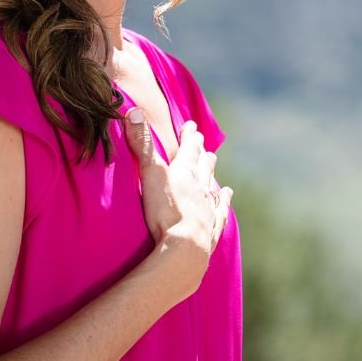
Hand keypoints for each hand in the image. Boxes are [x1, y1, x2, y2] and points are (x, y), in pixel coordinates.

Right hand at [124, 113, 232, 278]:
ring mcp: (208, 209)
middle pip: (203, 165)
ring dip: (211, 174)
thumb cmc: (165, 211)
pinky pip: (220, 212)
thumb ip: (142, 143)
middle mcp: (201, 187)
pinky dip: (223, 202)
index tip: (191, 125)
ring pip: (212, 186)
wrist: (185, 250)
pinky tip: (227, 197)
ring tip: (213, 165)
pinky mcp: (211, 230)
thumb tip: (134, 110)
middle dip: (200, 151)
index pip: (189, 148)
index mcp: (186, 172)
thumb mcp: (149, 173)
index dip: (189, 136)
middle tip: (202, 142)